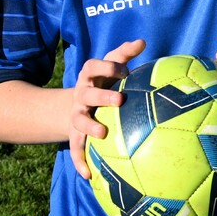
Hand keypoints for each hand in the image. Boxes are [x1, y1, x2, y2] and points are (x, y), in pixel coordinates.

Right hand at [70, 39, 142, 178]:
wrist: (75, 105)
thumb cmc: (103, 81)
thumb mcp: (110, 66)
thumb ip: (124, 54)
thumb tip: (142, 40)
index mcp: (90, 76)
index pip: (93, 66)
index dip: (107, 66)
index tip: (124, 69)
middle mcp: (81, 95)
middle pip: (87, 93)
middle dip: (101, 96)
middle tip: (120, 99)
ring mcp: (76, 115)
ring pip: (79, 121)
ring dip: (89, 127)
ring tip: (103, 134)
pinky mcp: (74, 134)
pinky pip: (76, 149)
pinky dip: (80, 161)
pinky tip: (89, 175)